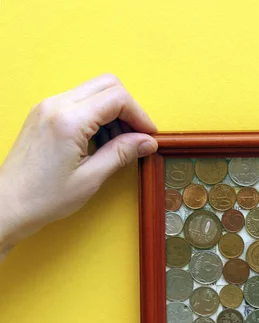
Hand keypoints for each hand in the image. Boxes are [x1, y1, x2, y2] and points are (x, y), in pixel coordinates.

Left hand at [0, 74, 157, 252]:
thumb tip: (146, 142)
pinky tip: (98, 142)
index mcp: (69, 120)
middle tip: (136, 137)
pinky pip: (77, 102)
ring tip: (117, 144)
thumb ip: (121, 154)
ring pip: (92, 91)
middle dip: (128, 109)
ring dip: (112, 112)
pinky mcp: (43, 114)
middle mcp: (56, 105)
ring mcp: (47, 107)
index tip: (149, 135)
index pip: (117, 98)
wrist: (8, 204)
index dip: (140, 115)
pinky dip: (95, 115)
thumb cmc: (43, 197)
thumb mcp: (90, 178)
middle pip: (106, 85)